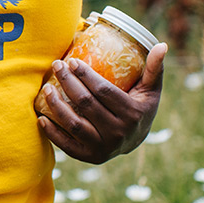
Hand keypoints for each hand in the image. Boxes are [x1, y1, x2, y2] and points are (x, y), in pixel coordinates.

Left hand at [36, 43, 166, 163]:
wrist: (135, 141)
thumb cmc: (140, 107)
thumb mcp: (151, 90)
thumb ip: (154, 68)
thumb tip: (162, 45)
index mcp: (133, 113)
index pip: (104, 91)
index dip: (86, 75)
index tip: (71, 61)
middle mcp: (118, 132)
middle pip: (86, 104)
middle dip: (68, 82)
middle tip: (56, 65)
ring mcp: (103, 147)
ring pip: (74, 124)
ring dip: (56, 105)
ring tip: (46, 88)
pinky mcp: (90, 157)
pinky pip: (67, 146)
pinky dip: (52, 133)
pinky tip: (41, 117)